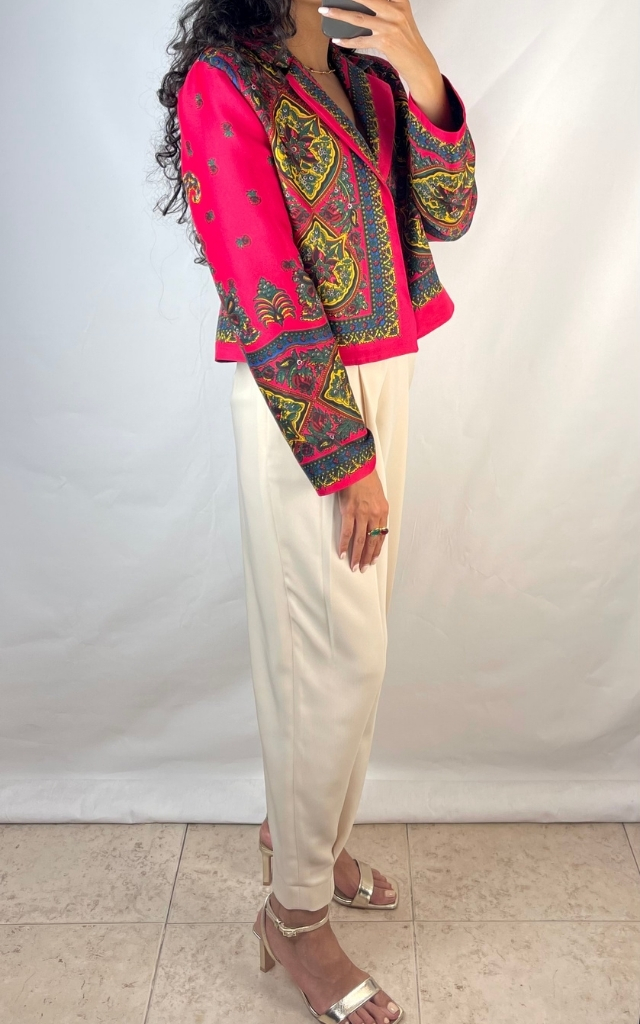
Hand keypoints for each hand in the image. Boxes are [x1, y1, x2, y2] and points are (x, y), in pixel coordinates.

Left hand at [317, 0, 456, 129]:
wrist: (419, 63)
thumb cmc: (407, 41)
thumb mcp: (400, 18)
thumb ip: (385, 8)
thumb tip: (359, 6)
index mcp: (400, 1)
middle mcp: (396, 11)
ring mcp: (390, 26)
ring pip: (358, 17)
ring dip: (338, 13)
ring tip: (325, 10)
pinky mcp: (384, 42)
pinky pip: (360, 40)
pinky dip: (347, 41)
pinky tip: (337, 39)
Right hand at [337, 468, 388, 570]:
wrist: (356, 465)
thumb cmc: (365, 477)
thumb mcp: (377, 494)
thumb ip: (376, 509)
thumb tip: (371, 522)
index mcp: (383, 511)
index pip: (381, 535)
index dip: (377, 549)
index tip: (373, 559)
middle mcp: (375, 514)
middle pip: (372, 541)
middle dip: (368, 557)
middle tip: (364, 568)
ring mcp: (362, 514)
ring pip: (360, 540)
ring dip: (357, 555)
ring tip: (355, 567)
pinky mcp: (349, 511)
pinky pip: (347, 532)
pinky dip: (344, 545)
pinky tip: (343, 554)